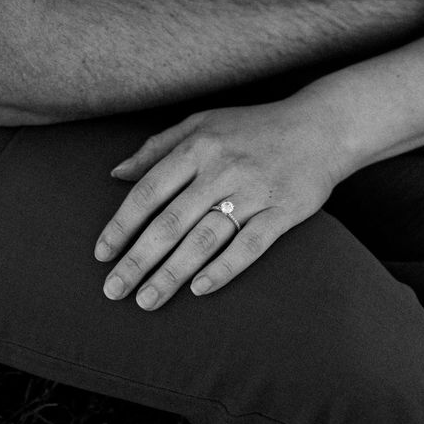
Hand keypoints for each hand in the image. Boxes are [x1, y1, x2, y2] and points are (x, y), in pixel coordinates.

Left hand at [94, 94, 345, 305]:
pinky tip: (199, 289)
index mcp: (199, 145)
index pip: (149, 190)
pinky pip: (249, 245)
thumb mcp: (203, 122)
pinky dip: (224, 268)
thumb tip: (116, 173)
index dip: (122, 224)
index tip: (101, 255)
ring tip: (146, 300)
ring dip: (172, 274)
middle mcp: (223, 167)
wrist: (322, 125)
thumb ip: (158, 146)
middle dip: (137, 260)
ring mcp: (255, 190)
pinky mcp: (283, 210)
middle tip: (113, 291)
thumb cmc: (253, 126)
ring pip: (205, 239)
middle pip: (171, 222)